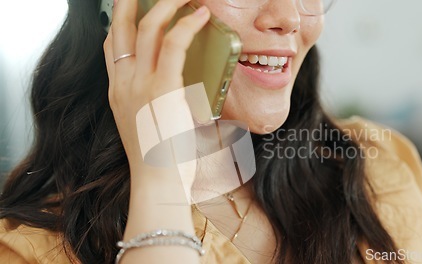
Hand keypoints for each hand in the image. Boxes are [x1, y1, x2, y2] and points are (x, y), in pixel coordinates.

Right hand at [103, 0, 209, 196]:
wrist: (158, 183)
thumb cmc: (160, 159)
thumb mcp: (149, 125)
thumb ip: (156, 103)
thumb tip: (182, 91)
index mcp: (119, 92)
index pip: (112, 45)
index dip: (122, 19)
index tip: (135, 6)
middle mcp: (123, 84)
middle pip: (122, 27)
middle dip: (135, 0)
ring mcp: (139, 85)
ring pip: (147, 28)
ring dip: (167, 3)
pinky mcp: (162, 90)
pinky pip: (172, 45)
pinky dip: (187, 26)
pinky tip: (201, 15)